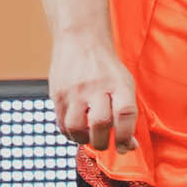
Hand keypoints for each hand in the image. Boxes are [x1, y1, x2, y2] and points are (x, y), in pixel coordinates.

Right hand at [48, 32, 137, 150]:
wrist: (80, 40)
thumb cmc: (106, 68)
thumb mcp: (124, 84)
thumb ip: (127, 114)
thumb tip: (128, 146)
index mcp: (119, 84)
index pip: (125, 114)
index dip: (125, 137)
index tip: (123, 146)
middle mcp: (96, 86)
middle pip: (100, 123)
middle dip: (103, 143)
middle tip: (104, 143)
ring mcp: (75, 90)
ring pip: (77, 128)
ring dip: (84, 140)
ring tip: (89, 136)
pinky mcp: (58, 94)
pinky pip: (62, 124)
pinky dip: (71, 134)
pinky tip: (77, 129)